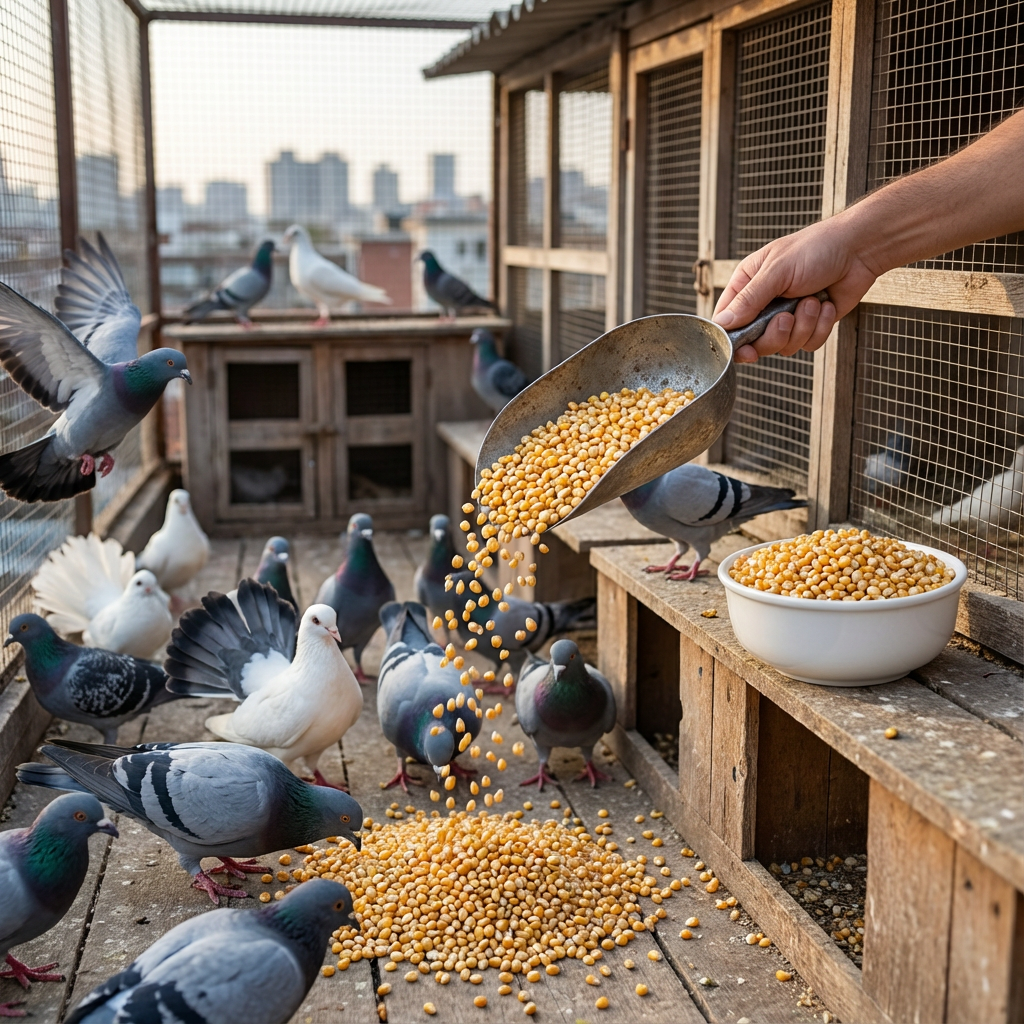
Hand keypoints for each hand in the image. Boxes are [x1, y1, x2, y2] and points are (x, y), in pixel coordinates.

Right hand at [713, 216, 880, 362]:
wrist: (858, 250)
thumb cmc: (816, 248)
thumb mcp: (776, 271)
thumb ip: (749, 299)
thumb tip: (723, 323)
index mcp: (747, 286)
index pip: (727, 321)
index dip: (733, 340)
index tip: (745, 349)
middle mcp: (764, 304)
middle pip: (755, 342)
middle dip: (775, 334)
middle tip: (786, 317)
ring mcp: (788, 316)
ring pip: (783, 346)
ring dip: (803, 326)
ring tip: (812, 301)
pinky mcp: (810, 326)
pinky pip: (808, 344)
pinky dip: (820, 327)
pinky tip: (826, 305)